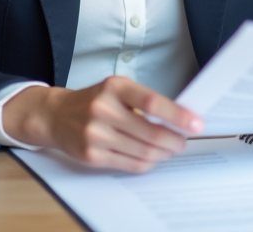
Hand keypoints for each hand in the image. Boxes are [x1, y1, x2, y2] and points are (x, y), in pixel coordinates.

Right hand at [1, 76, 203, 172]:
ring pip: (142, 152)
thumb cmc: (94, 100)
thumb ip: (144, 101)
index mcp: (114, 87)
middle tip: (183, 141)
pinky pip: (129, 164)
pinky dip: (147, 163)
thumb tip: (180, 118)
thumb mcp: (118, 88)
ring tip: (170, 149)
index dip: (177, 115)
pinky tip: (152, 157)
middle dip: (174, 140)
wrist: (56, 115)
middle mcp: (103, 109)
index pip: (151, 102)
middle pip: (150, 132)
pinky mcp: (91, 155)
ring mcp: (95, 134)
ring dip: (163, 153)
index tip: (196, 123)